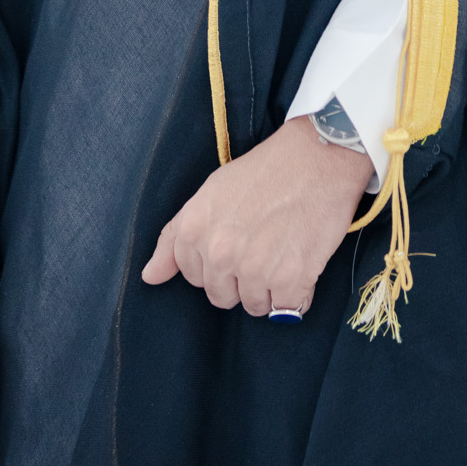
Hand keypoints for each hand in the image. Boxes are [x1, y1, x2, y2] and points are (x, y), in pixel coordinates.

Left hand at [141, 114, 372, 315]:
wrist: (317, 156)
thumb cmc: (264, 171)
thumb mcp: (210, 193)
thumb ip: (174, 238)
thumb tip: (149, 277)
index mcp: (194, 230)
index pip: (192, 276)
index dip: (214, 261)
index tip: (235, 239)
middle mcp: (219, 253)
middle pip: (221, 296)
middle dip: (239, 277)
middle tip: (261, 243)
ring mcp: (255, 269)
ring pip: (254, 306)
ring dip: (269, 287)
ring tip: (282, 249)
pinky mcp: (291, 280)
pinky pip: (286, 309)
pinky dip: (296, 293)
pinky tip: (301, 261)